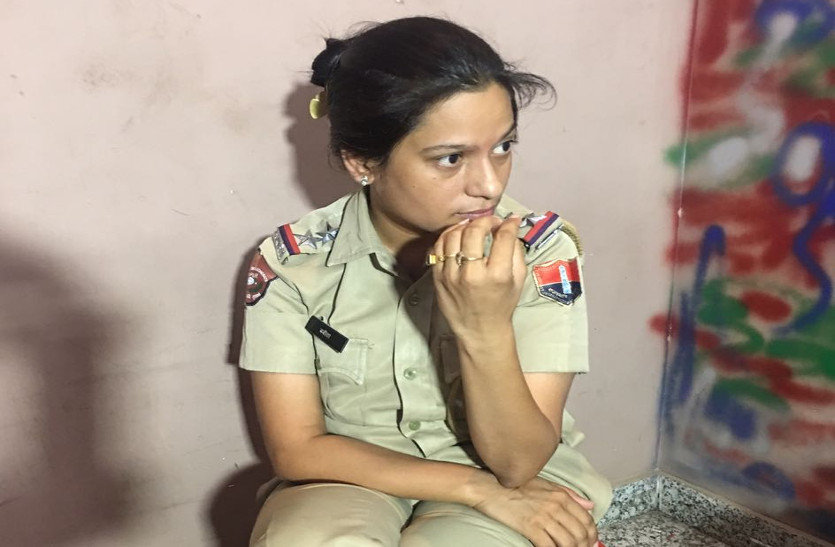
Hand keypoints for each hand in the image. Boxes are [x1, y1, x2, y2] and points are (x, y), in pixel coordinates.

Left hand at [431, 215, 525, 338]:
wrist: (479, 329)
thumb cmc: (502, 304)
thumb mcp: (518, 279)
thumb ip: (516, 250)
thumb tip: (511, 224)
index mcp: (497, 275)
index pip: (503, 237)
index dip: (509, 224)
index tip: (510, 221)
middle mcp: (472, 274)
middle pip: (474, 231)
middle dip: (485, 220)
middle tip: (491, 222)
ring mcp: (451, 275)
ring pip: (453, 235)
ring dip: (465, 225)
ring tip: (473, 226)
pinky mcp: (437, 277)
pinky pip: (438, 247)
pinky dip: (448, 236)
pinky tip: (458, 235)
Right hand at [472, 476, 598, 546]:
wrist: (490, 487)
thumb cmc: (516, 485)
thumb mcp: (545, 484)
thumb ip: (569, 495)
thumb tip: (590, 506)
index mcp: (561, 495)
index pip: (587, 519)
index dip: (592, 535)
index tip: (591, 543)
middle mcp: (556, 506)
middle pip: (580, 534)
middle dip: (584, 546)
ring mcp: (543, 517)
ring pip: (569, 543)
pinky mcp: (531, 527)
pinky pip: (549, 546)